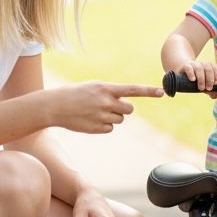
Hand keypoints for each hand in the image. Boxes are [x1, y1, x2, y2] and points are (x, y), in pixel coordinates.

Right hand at [48, 81, 162, 133]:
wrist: (55, 106)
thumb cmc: (75, 94)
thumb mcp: (93, 87)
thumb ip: (111, 93)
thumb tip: (126, 105)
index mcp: (105, 88)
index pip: (132, 89)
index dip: (148, 91)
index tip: (161, 92)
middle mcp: (105, 101)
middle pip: (129, 110)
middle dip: (123, 109)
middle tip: (110, 106)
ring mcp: (101, 116)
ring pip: (120, 120)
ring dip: (112, 117)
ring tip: (95, 112)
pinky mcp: (97, 128)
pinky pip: (110, 129)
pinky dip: (103, 126)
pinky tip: (91, 120)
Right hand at [176, 58, 216, 96]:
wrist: (184, 73)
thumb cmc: (198, 79)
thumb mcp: (205, 84)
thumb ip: (212, 90)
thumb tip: (215, 96)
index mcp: (210, 67)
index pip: (216, 68)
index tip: (216, 83)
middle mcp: (203, 64)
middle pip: (208, 68)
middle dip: (210, 79)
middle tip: (209, 88)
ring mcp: (194, 64)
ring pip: (199, 68)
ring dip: (201, 79)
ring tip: (201, 88)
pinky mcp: (186, 66)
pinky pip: (189, 68)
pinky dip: (191, 73)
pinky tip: (193, 80)